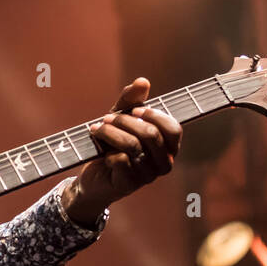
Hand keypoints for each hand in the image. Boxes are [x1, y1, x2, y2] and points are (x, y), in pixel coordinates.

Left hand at [62, 77, 182, 224]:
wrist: (92, 175)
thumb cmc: (112, 145)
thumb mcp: (120, 119)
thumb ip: (131, 101)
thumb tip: (143, 81)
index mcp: (168, 147)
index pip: (173, 129)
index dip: (154, 115)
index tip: (135, 110)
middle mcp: (163, 162)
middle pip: (151, 135)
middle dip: (125, 121)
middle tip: (106, 118)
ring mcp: (148, 176)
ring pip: (133, 146)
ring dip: (111, 133)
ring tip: (97, 129)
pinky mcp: (129, 184)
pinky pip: (121, 161)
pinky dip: (107, 152)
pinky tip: (101, 153)